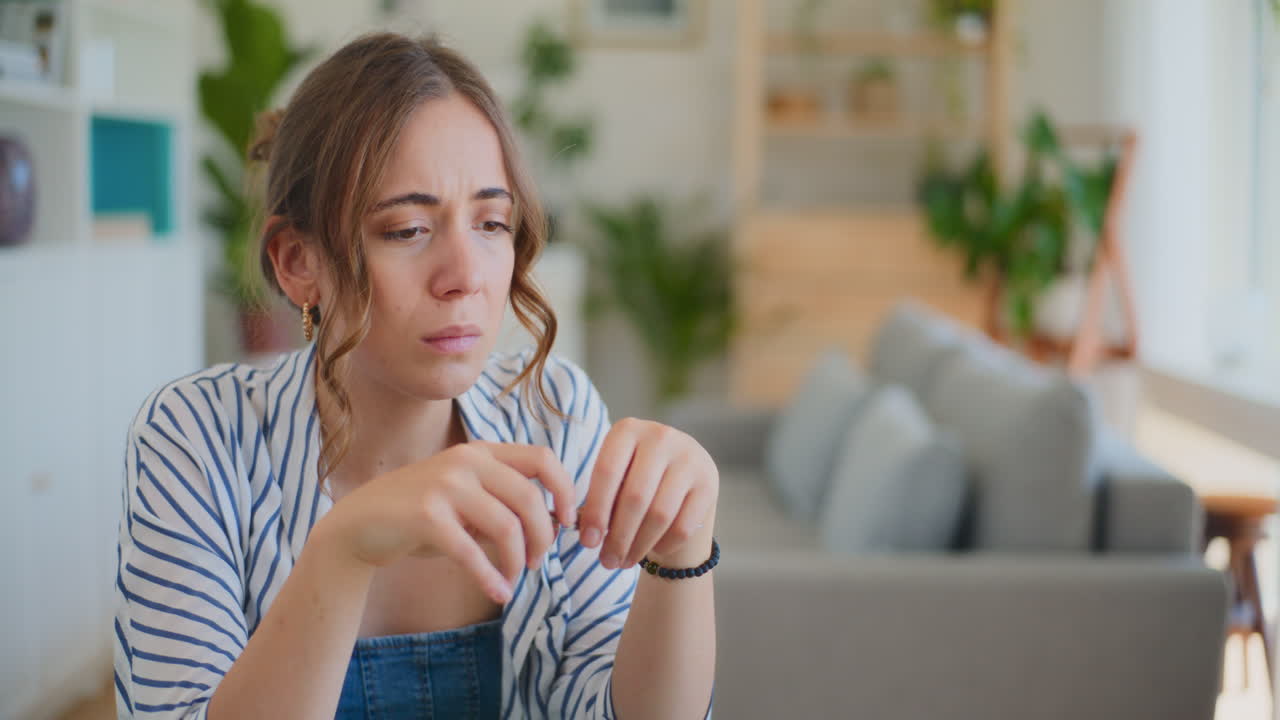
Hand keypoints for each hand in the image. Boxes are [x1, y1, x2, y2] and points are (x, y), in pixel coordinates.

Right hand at [315, 442, 576, 604]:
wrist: (361, 523)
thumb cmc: (424, 515)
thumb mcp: (468, 499)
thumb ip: (505, 503)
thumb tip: (555, 526)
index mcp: (481, 451)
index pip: (542, 458)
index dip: (566, 489)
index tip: (569, 521)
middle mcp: (466, 460)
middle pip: (529, 497)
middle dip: (543, 536)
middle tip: (538, 561)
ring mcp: (445, 485)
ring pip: (507, 526)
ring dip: (518, 560)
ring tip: (514, 578)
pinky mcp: (426, 515)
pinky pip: (472, 552)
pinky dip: (491, 577)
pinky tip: (499, 593)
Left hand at [578, 418, 718, 569]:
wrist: (679, 478)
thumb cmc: (633, 480)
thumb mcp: (614, 478)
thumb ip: (600, 500)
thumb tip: (590, 538)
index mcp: (628, 429)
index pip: (607, 472)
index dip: (595, 511)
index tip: (588, 543)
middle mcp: (661, 436)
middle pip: (635, 497)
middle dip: (618, 537)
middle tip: (607, 562)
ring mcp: (689, 457)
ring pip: (659, 514)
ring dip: (638, 546)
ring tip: (624, 562)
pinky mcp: (709, 482)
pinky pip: (683, 525)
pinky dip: (664, 545)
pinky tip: (653, 551)